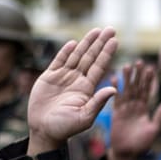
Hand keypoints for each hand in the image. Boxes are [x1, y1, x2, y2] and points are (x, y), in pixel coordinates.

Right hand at [27, 27, 118, 155]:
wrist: (44, 131)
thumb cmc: (66, 128)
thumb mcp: (85, 117)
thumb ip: (98, 102)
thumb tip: (114, 89)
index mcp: (87, 89)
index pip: (100, 67)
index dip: (107, 53)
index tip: (116, 40)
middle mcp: (77, 80)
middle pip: (91, 57)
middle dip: (100, 43)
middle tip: (110, 29)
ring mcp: (64, 77)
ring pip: (77, 56)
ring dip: (86, 43)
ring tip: (96, 30)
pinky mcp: (49, 77)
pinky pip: (59, 60)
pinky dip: (66, 51)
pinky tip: (74, 42)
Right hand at [107, 60, 160, 159]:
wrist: (127, 154)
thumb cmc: (142, 144)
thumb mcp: (154, 128)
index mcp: (145, 108)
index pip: (148, 91)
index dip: (149, 80)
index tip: (151, 68)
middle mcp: (135, 106)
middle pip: (136, 87)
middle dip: (137, 75)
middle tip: (139, 62)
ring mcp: (125, 109)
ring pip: (126, 90)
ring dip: (126, 79)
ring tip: (126, 66)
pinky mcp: (115, 113)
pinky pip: (115, 100)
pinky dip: (114, 90)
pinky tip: (114, 79)